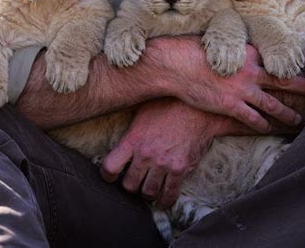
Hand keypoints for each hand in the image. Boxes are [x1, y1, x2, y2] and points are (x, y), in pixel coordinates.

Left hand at [100, 98, 214, 207]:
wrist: (197, 107)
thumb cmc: (169, 103)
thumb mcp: (143, 109)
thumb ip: (131, 125)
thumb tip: (119, 125)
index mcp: (133, 139)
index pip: (110, 167)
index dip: (107, 175)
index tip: (110, 175)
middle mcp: (146, 154)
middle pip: (128, 184)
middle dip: (129, 184)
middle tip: (133, 180)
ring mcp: (163, 163)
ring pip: (147, 192)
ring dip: (146, 192)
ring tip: (147, 187)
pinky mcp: (180, 169)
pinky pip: (169, 194)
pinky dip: (165, 200)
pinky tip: (162, 199)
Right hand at [169, 43, 304, 132]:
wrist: (177, 65)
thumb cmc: (193, 52)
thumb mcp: (219, 45)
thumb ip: (234, 50)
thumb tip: (238, 51)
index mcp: (248, 55)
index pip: (276, 62)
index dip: (292, 66)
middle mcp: (250, 73)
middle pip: (284, 81)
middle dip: (304, 87)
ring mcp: (242, 91)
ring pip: (272, 105)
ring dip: (287, 113)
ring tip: (298, 119)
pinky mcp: (231, 106)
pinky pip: (252, 119)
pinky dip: (262, 125)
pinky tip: (268, 128)